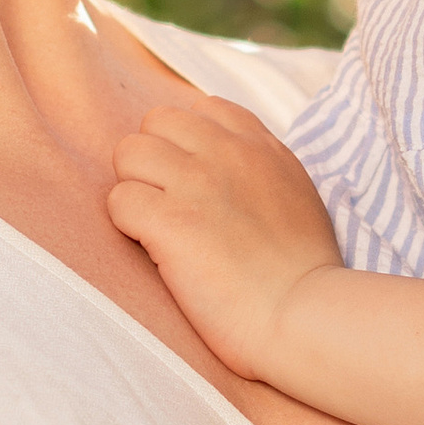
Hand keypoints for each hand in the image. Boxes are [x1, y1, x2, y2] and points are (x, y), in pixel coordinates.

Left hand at [108, 96, 346, 380]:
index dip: (187, 143)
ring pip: (129, 153)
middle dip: (153, 162)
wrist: (304, 316)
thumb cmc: (304, 273)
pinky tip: (154, 251)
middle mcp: (227, 152)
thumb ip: (262, 169)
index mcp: (260, 146)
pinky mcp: (170, 220)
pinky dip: (128, 226)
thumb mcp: (297, 195)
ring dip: (135, 190)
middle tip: (167, 206)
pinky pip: (119, 200)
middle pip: (156, 122)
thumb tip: (231, 170)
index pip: (203, 109)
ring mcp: (196, 182)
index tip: (194, 181)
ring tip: (157, 227)